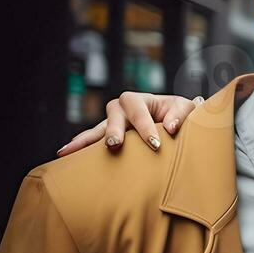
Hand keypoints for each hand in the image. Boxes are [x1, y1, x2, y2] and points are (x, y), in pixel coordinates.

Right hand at [56, 91, 201, 156]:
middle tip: (115, 144)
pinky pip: (92, 140)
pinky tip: (65, 153)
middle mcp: (122, 108)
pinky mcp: (108, 136)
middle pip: (114, 116)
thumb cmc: (180, 115)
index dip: (146, 127)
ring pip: (97, 129)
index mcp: (141, 99)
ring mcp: (112, 122)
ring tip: (70, 150)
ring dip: (86, 140)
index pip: (139, 110)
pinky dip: (80, 145)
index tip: (155, 145)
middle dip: (114, 130)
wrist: (174, 122)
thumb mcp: (188, 110)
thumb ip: (182, 114)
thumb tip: (170, 127)